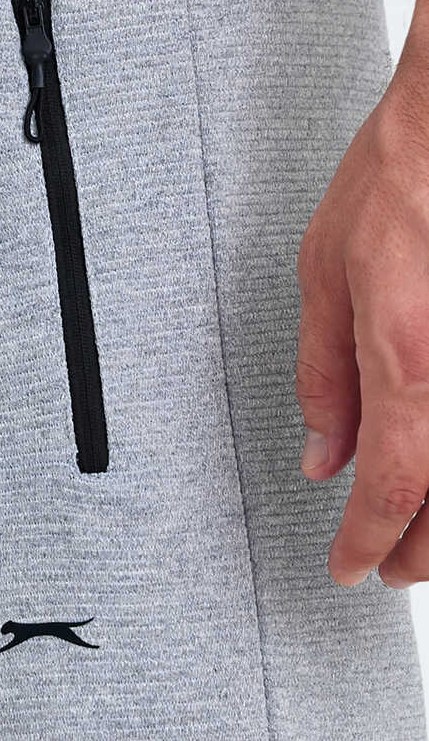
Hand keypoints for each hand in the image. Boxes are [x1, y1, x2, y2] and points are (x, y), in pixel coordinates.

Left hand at [296, 0, 428, 587]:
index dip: (368, 543)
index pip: (393, 491)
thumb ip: (324, 374)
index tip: (350, 567)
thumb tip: (322, 454)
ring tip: (425, 535)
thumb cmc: (406, 174)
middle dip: (421, 551)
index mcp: (412, 357)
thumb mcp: (326, 271)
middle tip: (391, 564)